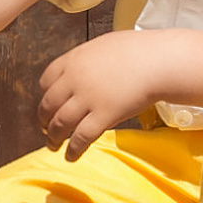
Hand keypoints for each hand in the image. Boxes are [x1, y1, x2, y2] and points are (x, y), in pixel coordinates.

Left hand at [38, 32, 165, 154]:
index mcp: (73, 60)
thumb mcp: (103, 46)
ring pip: (60, 123)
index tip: (47, 105)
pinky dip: (72, 149)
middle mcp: (75, 79)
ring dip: (53, 137)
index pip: (46, 81)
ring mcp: (87, 98)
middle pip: (48, 104)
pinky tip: (70, 156)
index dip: (44, 96)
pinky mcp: (103, 115)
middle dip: (44, 120)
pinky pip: (81, 137)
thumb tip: (85, 67)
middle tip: (45, 128)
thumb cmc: (138, 51)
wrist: (158, 61)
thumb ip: (88, 59)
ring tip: (52, 145)